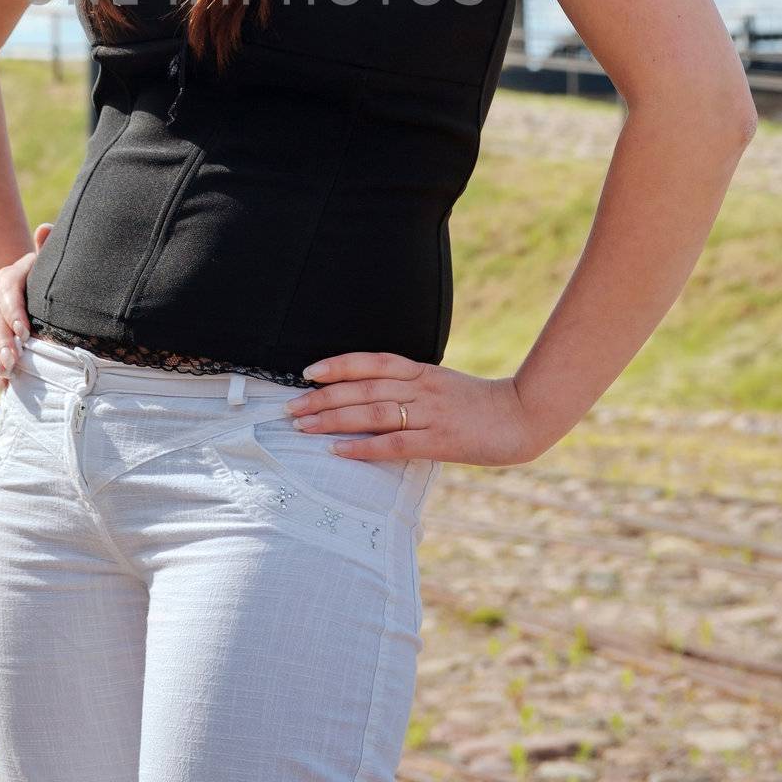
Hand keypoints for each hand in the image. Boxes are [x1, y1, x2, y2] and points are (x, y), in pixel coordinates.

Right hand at [0, 222, 51, 388]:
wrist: (18, 286)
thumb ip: (46, 248)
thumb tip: (45, 229)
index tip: (25, 332)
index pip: (7, 292)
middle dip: (2, 341)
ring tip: (4, 374)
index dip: (14, 312)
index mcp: (8, 277)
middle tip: (13, 360)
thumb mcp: (43, 263)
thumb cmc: (39, 278)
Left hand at [283, 351, 543, 466]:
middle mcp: (420, 386)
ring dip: (333, 420)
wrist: (523, 414)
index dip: (337, 366)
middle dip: (323, 398)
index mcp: (421, 371)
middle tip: (290, 409)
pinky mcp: (439, 440)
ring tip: (304, 428)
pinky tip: (339, 452)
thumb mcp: (443, 386)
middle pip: (362, 388)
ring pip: (372, 413)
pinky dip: (364, 447)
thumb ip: (413, 388)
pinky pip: (395, 443)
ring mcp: (429, 412)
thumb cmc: (481, 404)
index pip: (370, 362)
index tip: (307, 373)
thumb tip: (377, 398)